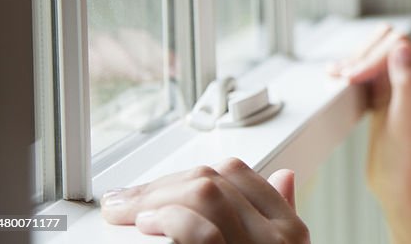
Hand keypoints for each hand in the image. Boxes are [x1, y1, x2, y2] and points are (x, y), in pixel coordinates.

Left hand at [101, 158, 308, 243]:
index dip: (189, 173)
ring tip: (128, 212)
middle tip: (121, 200)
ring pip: (205, 194)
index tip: (156, 190)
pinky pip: (199, 229)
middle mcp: (279, 237)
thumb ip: (280, 213)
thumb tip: (285, 176)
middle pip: (215, 180)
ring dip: (156, 198)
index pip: (238, 173)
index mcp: (289, 229)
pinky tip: (146, 225)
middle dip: (161, 185)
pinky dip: (168, 221)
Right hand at [328, 28, 410, 211]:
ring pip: (375, 59)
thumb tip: (401, 47)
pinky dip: (351, 75)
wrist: (404, 191)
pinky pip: (367, 77)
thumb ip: (406, 82)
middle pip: (386, 46)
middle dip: (363, 56)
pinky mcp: (384, 100)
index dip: (375, 56)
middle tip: (343, 75)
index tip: (354, 75)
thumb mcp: (409, 121)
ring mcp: (400, 89)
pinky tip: (337, 79)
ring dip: (354, 63)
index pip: (400, 47)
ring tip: (335, 74)